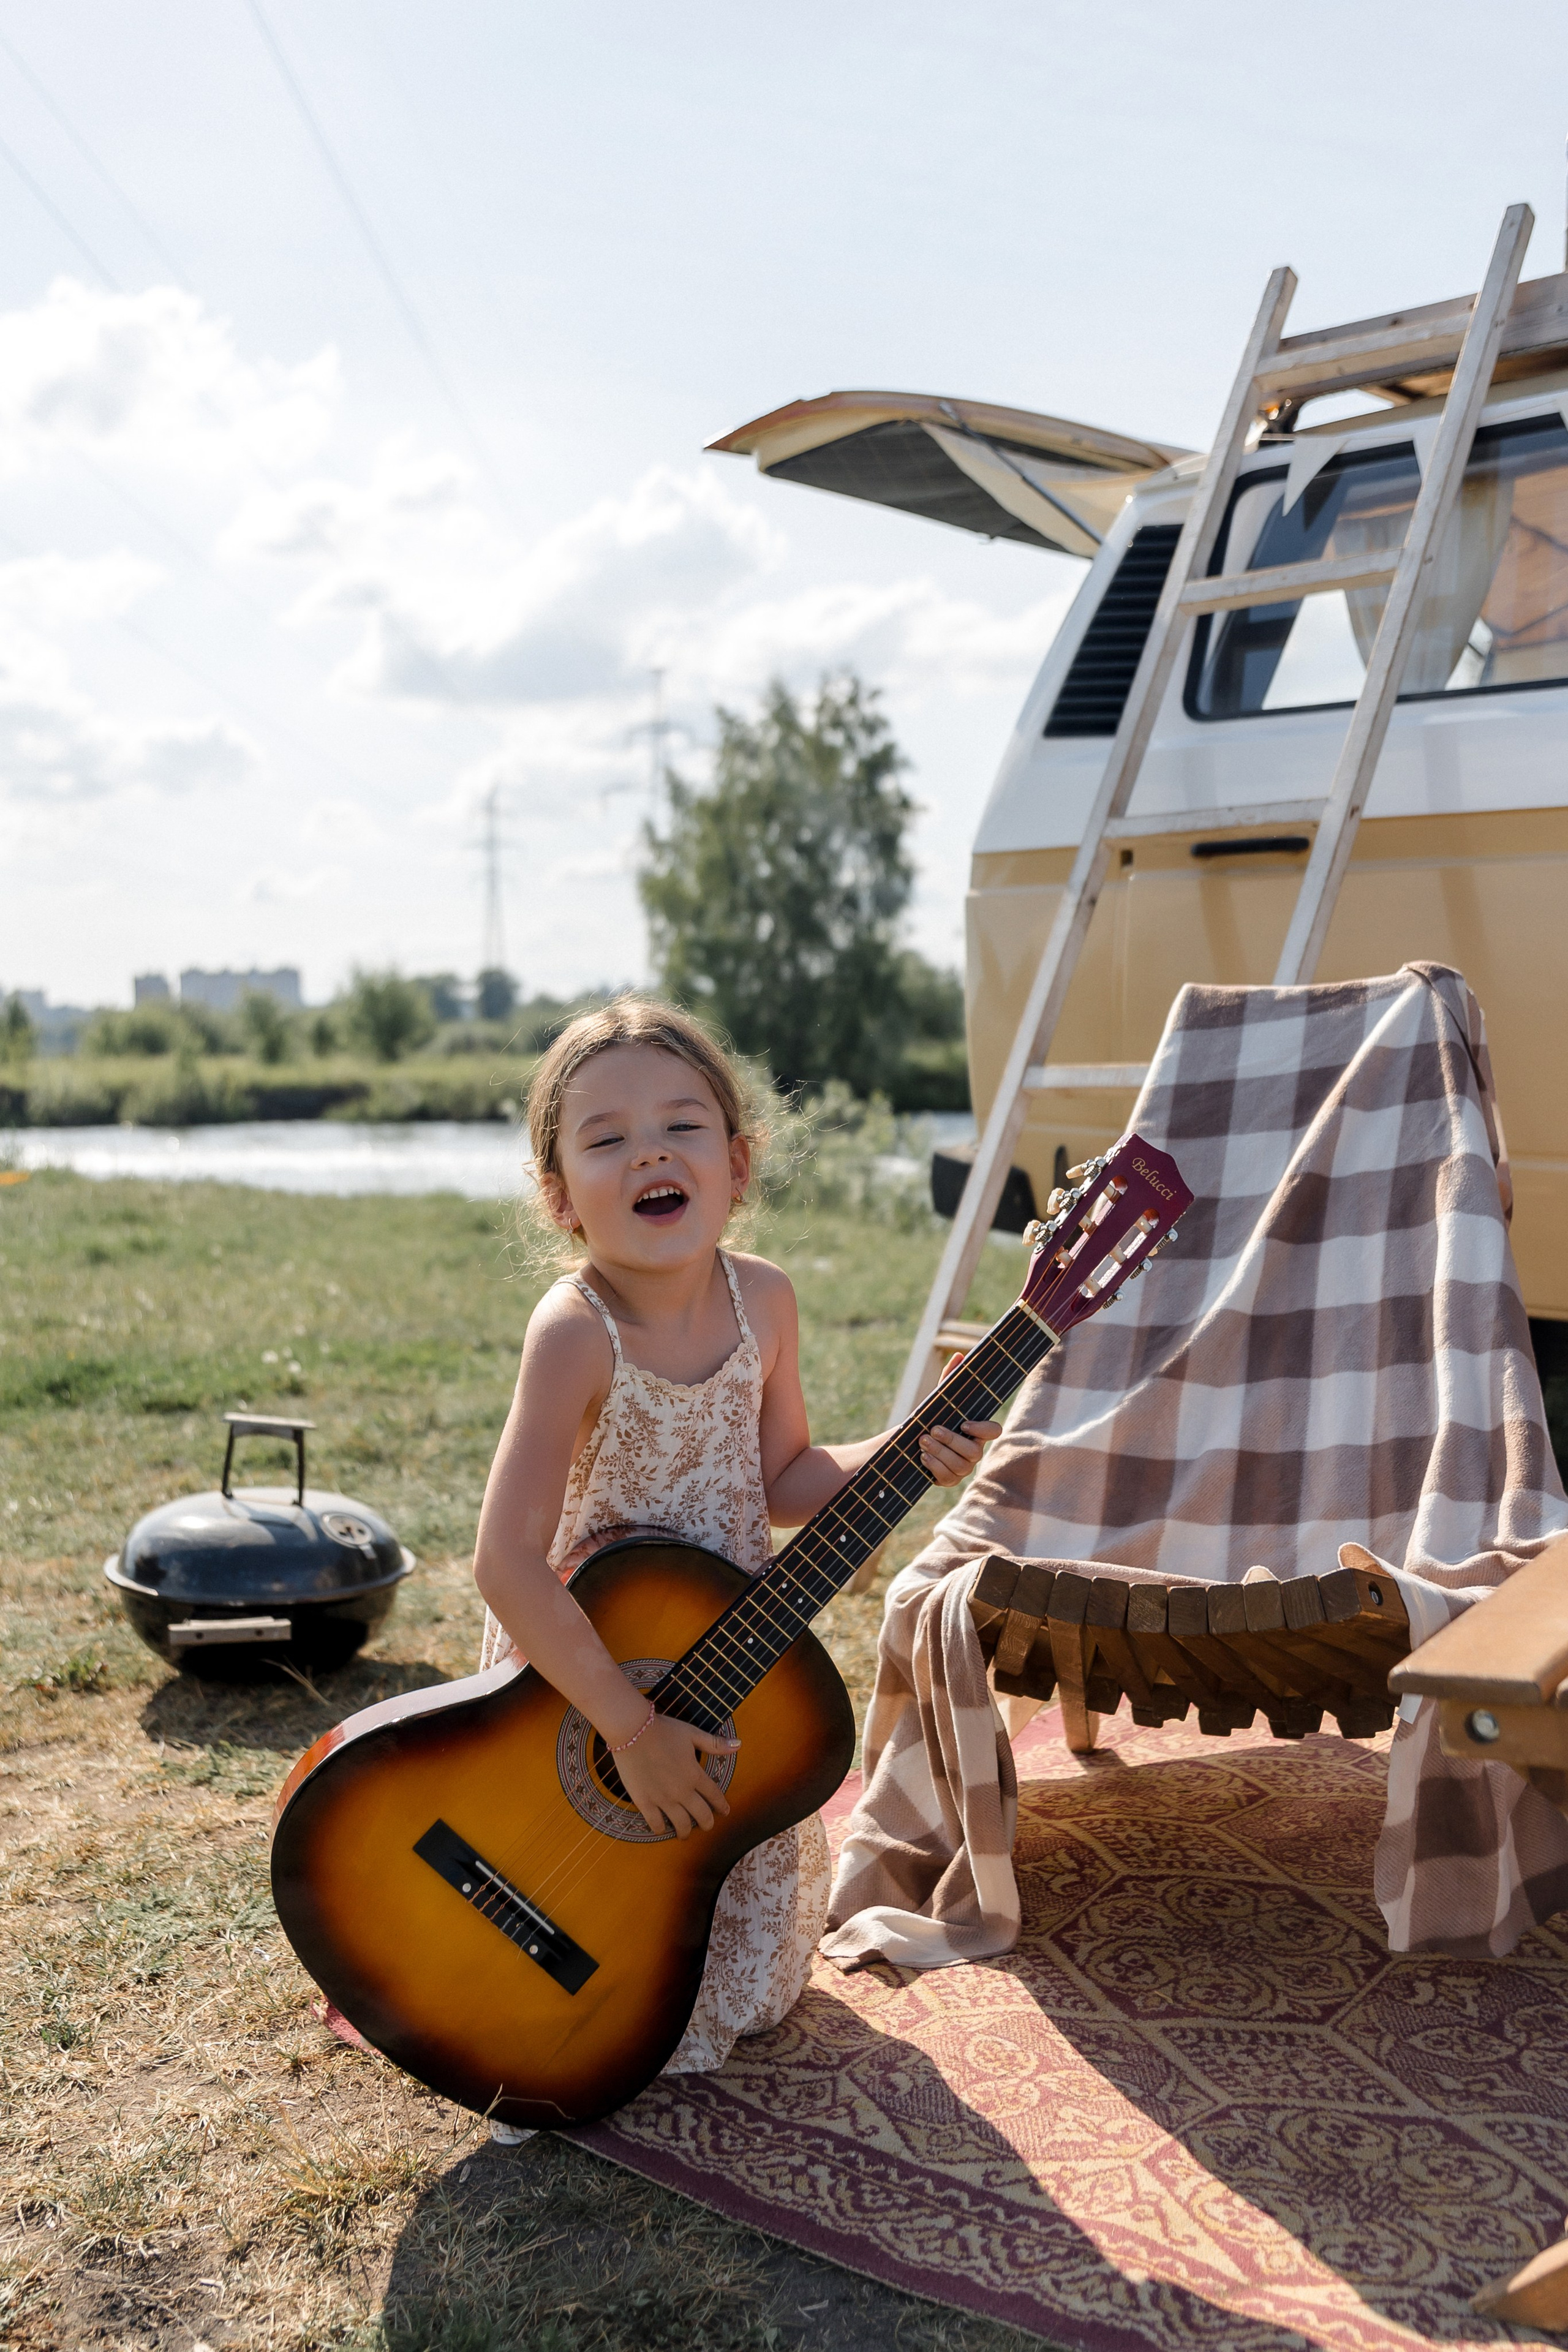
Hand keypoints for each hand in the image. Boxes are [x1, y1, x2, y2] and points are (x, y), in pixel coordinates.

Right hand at [612, 1712, 739, 1837]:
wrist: (633, 1731)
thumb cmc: (663, 1730)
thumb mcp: (692, 1734)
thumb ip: (715, 1744)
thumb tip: (738, 1745)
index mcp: (695, 1774)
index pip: (714, 1795)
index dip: (721, 1805)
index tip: (725, 1811)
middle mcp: (682, 1790)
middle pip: (701, 1815)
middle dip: (707, 1824)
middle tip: (706, 1826)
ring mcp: (663, 1798)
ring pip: (680, 1824)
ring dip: (685, 1832)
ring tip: (684, 1834)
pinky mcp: (644, 1801)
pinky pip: (656, 1823)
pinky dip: (661, 1829)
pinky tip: (662, 1828)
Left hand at [919, 1356, 1000, 1485]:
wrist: (909, 1442)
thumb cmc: (930, 1418)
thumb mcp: (938, 1400)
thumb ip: (948, 1380)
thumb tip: (960, 1355)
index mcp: (976, 1431)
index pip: (994, 1431)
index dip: (983, 1429)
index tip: (964, 1423)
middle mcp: (974, 1451)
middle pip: (973, 1451)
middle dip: (951, 1440)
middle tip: (932, 1430)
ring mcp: (963, 1468)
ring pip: (959, 1465)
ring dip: (939, 1452)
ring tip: (922, 1441)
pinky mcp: (949, 1481)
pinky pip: (947, 1477)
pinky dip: (934, 1466)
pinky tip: (922, 1456)